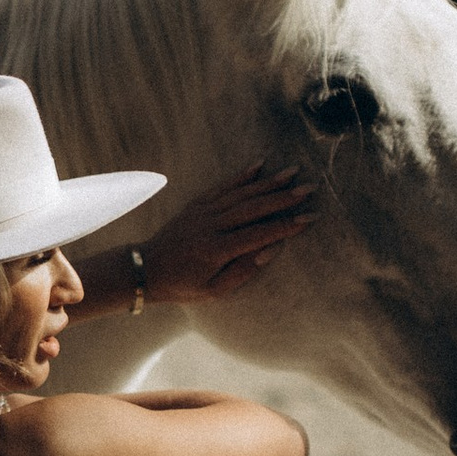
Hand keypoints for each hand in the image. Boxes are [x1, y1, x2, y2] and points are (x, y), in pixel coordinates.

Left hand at [143, 162, 316, 305]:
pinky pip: (223, 186)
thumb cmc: (183, 285)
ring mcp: (202, 211)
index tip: (309, 217)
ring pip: (241, 193)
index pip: (258, 234)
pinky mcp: (197, 204)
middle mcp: (210, 226)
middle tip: (310, 188)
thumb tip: (271, 249)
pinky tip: (260, 165)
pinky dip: (242, 175)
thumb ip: (243, 271)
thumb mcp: (214, 290)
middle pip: (253, 208)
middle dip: (284, 197)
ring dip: (269, 182)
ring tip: (293, 172)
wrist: (146, 269)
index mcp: (216, 250)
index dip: (286, 225)